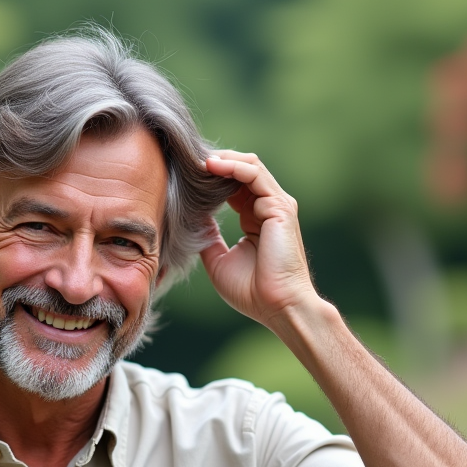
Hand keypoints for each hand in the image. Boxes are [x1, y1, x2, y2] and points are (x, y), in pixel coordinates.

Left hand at [199, 151, 321, 327]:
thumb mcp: (219, 260)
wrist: (277, 307)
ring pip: (250, 166)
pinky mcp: (280, 207)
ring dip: (223, 159)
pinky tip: (213, 166)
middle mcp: (268, 208)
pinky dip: (234, 167)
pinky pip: (255, 176)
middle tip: (189, 160)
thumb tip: (194, 219)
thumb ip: (209, 237)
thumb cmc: (252, 292)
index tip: (186, 174)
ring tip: (198, 159)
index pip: (234, 185)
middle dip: (217, 162)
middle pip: (243, 169)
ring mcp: (276, 205)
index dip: (212, 177)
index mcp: (255, 218)